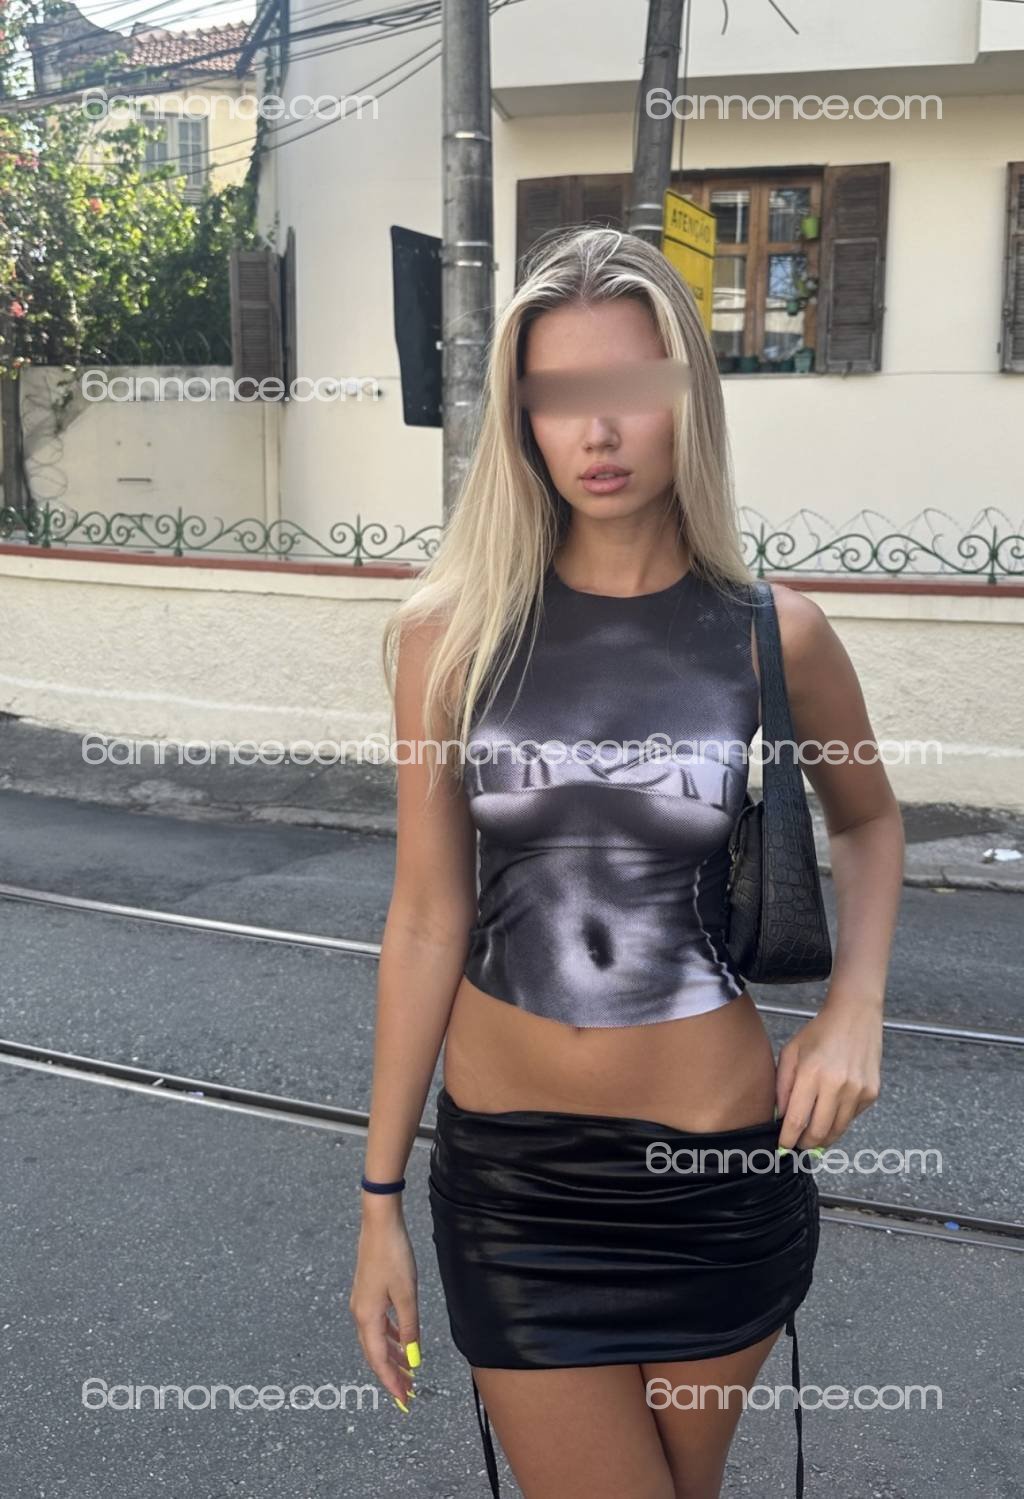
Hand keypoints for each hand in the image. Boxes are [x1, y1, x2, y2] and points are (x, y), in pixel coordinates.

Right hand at [348, 1202, 420, 1411]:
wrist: (379, 1224)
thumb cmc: (394, 1257)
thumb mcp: (407, 1295)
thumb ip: (410, 1328)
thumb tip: (413, 1358)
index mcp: (367, 1318)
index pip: (379, 1360)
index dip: (391, 1381)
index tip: (403, 1401)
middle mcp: (359, 1315)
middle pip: (375, 1354)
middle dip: (391, 1374)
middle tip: (408, 1393)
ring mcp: (361, 1304)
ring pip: (376, 1340)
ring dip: (392, 1357)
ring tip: (408, 1371)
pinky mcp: (367, 1294)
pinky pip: (378, 1325)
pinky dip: (389, 1338)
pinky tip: (401, 1341)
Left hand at [775, 994, 882, 1150]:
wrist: (855, 1016)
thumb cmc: (819, 1032)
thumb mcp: (791, 1052)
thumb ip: (782, 1086)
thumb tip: (780, 1117)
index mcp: (812, 1073)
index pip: (797, 1120)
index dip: (788, 1138)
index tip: (782, 1147)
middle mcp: (837, 1085)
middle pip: (818, 1131)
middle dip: (805, 1143)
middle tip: (798, 1145)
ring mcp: (858, 1091)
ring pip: (838, 1130)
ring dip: (823, 1138)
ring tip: (813, 1137)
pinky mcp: (872, 1093)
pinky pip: (852, 1118)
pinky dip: (840, 1120)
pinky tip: (831, 1111)